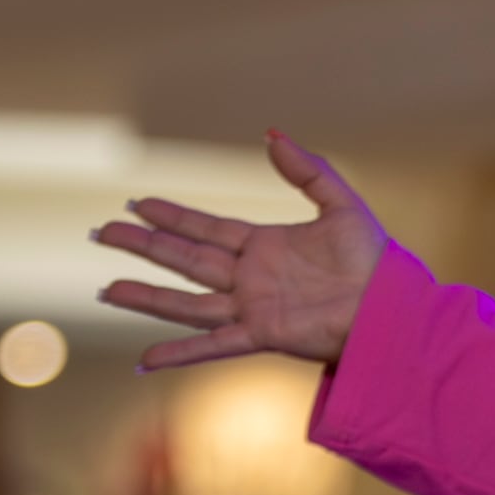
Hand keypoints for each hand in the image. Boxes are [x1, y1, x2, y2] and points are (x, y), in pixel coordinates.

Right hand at [94, 131, 385, 369]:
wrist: (391, 306)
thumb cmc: (374, 260)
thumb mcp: (340, 204)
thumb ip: (306, 170)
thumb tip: (270, 135)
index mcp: (264, 246)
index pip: (206, 229)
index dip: (171, 216)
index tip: (137, 203)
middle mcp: (250, 278)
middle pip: (185, 259)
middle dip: (144, 245)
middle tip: (103, 232)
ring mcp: (252, 308)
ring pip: (186, 302)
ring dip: (146, 296)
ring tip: (107, 290)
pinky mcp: (263, 334)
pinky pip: (213, 344)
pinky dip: (179, 353)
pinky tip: (144, 359)